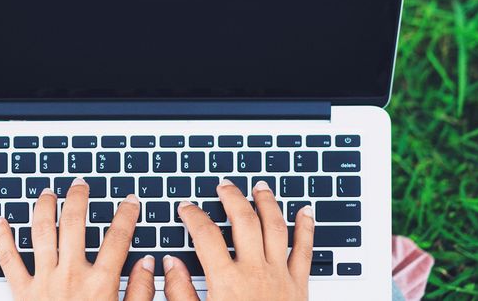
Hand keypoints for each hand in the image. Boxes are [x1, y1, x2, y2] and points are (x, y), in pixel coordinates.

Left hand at [0, 178, 140, 299]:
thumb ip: (139, 292)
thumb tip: (148, 264)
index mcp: (100, 284)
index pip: (117, 238)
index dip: (126, 214)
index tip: (130, 201)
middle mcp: (71, 276)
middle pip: (75, 224)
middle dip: (78, 199)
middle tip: (80, 185)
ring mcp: (44, 282)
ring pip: (41, 233)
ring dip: (43, 208)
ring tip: (47, 193)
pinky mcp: (21, 293)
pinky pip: (8, 260)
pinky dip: (1, 238)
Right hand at [143, 178, 314, 300]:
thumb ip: (181, 292)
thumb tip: (170, 264)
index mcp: (226, 281)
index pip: (205, 234)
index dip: (193, 215)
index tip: (186, 208)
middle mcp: (255, 272)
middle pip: (243, 220)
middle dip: (231, 198)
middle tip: (223, 186)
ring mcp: (280, 277)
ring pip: (275, 227)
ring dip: (267, 203)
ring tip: (260, 188)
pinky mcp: (299, 286)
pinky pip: (304, 251)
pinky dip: (307, 228)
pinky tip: (306, 212)